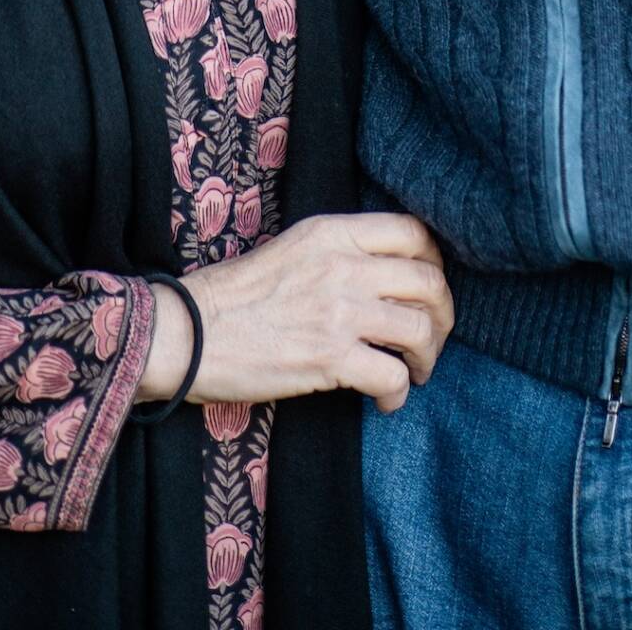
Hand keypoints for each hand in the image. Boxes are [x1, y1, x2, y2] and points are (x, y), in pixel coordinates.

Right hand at [135, 212, 452, 414]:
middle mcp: (342, 265)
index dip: (433, 262)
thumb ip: (338, 252)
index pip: (412, 232)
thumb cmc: (235, 295)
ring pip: (419, 328)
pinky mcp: (329, 358)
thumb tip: (385, 277)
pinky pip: (391, 375)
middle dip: (442, 316)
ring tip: (414, 371)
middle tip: (430, 339)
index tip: (428, 289)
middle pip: (427, 281)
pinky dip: (398, 393)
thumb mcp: (292, 249)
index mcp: (331, 232)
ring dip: (427, 356)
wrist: (189, 332)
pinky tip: (385, 399)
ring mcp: (337, 310)